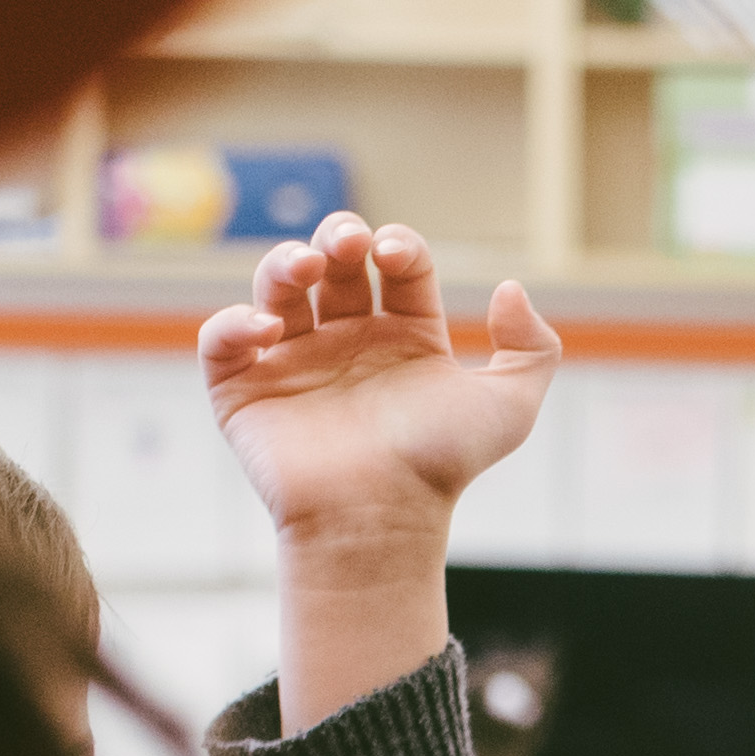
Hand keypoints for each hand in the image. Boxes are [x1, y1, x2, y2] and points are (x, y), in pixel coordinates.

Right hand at [201, 216, 559, 537]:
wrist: (380, 518)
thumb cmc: (441, 467)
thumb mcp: (509, 407)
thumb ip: (532, 347)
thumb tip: (511, 287)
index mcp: (406, 338)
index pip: (397, 266)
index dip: (396, 245)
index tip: (394, 256)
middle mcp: (349, 344)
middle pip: (334, 263)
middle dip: (337, 236)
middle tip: (344, 243)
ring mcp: (296, 364)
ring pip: (277, 288)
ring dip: (284, 262)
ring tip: (304, 266)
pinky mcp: (245, 393)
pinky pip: (222, 343)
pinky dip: (232, 323)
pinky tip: (266, 329)